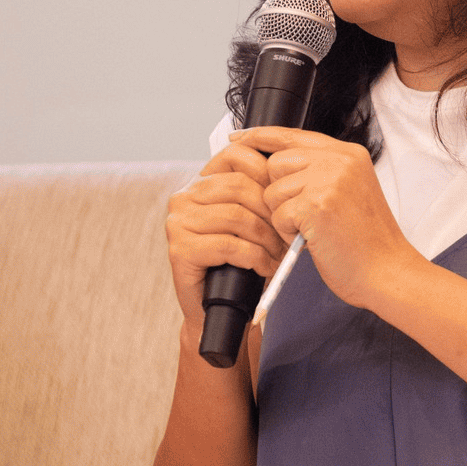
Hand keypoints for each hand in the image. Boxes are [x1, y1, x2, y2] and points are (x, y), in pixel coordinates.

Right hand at [164, 143, 287, 327]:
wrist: (216, 309)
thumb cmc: (237, 262)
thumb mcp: (249, 220)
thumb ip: (258, 193)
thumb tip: (288, 176)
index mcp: (200, 182)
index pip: (235, 156)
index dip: (266, 171)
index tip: (286, 194)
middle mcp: (184, 197)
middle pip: (239, 186)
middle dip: (271, 210)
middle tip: (289, 231)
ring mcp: (178, 223)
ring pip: (236, 216)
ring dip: (266, 238)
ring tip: (278, 253)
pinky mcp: (179, 250)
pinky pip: (228, 245)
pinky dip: (254, 257)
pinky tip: (264, 266)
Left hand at [233, 126, 421, 310]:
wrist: (387, 271)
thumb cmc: (366, 241)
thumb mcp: (348, 191)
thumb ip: (319, 171)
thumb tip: (273, 164)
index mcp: (348, 153)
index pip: (292, 134)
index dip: (261, 136)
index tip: (238, 139)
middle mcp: (339, 159)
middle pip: (275, 163)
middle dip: (278, 193)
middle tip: (301, 216)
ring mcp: (329, 179)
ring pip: (273, 191)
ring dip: (283, 216)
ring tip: (312, 229)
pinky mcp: (317, 204)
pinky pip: (278, 214)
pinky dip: (287, 233)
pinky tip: (311, 239)